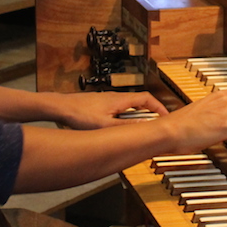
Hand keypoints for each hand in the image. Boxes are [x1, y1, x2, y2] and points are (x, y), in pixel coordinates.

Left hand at [54, 90, 168, 129]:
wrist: (61, 107)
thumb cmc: (79, 114)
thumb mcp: (104, 125)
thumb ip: (125, 128)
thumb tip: (142, 130)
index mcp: (120, 100)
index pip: (147, 99)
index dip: (159, 107)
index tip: (166, 117)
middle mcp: (116, 97)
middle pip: (140, 102)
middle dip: (150, 112)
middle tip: (156, 124)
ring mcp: (108, 100)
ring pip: (129, 106)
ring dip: (138, 115)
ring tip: (141, 128)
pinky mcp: (100, 104)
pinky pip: (120, 109)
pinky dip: (126, 117)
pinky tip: (120, 128)